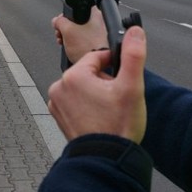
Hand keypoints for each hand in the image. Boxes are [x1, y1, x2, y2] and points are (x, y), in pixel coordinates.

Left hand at [48, 26, 146, 141]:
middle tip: (117, 99)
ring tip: (109, 111)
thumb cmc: (118, 126)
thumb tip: (134, 31)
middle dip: (105, 81)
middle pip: (89, 72)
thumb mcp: (132, 86)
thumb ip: (133, 54)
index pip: (98, 56)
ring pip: (82, 87)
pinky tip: (99, 119)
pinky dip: (86, 106)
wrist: (106, 159)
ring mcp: (57, 103)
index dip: (114, 65)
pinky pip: (75, 102)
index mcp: (74, 75)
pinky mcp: (58, 116)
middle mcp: (60, 87)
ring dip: (96, 94)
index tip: (123, 78)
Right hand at [52, 6, 107, 63]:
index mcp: (96, 13)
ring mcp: (102, 34)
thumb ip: (59, 22)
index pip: (77, 8)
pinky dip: (78, 45)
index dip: (65, 16)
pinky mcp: (101, 45)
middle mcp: (101, 22)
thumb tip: (56, 20)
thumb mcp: (67, 31)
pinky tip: (73, 51)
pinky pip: (85, 42)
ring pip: (80, 33)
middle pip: (77, 22)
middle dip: (65, 30)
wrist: (100, 66)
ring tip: (65, 45)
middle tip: (61, 36)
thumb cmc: (89, 48)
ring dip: (70, 39)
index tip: (60, 24)